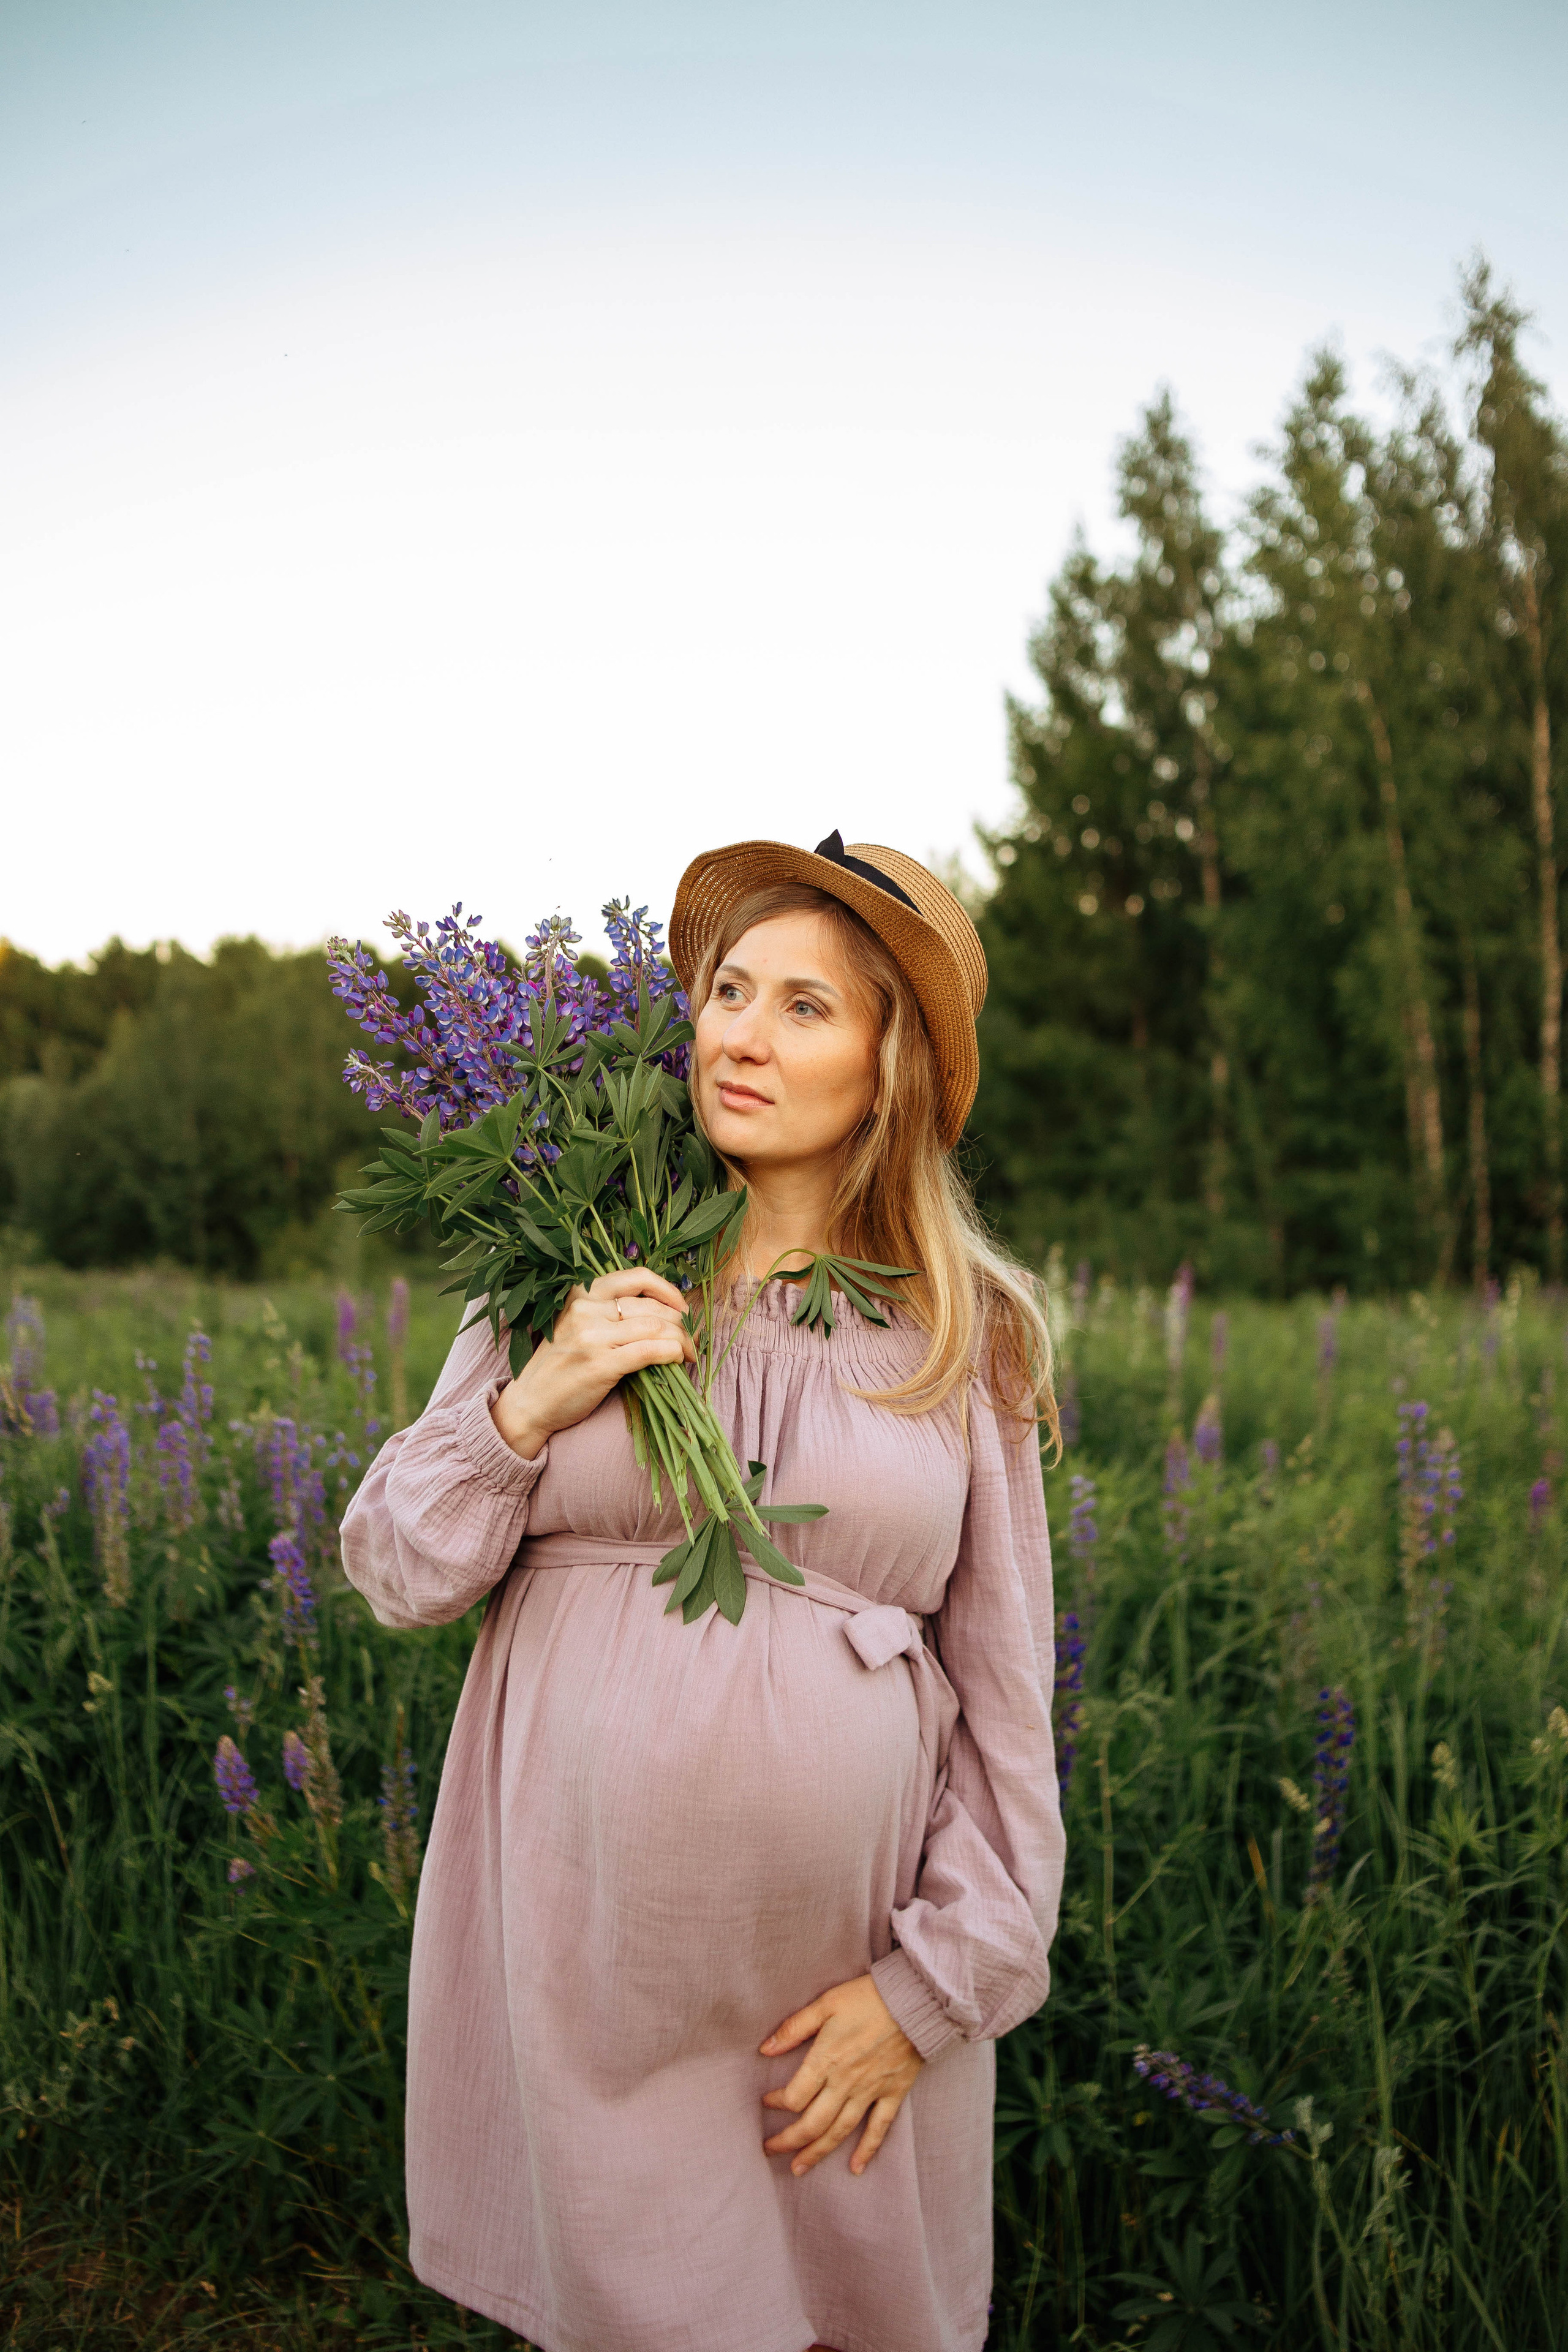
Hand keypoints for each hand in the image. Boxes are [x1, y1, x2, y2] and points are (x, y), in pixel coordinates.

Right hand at [490, 1269, 695, 1460]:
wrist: (530, 1402)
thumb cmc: (560, 1365)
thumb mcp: (576, 1325)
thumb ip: (609, 1313)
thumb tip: (665, 1312)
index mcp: (580, 1294)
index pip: (636, 1277)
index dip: (667, 1290)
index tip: (682, 1307)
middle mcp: (585, 1309)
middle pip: (652, 1306)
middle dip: (681, 1323)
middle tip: (691, 1339)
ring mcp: (592, 1336)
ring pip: (657, 1327)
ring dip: (681, 1340)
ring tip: (688, 1353)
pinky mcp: (600, 1363)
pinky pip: (650, 1350)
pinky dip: (672, 1353)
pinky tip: (677, 1360)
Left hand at [760, 1974, 922, 2176]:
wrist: (916, 2000)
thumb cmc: (868, 1998)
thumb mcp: (826, 2003)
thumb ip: (794, 2028)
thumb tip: (765, 2049)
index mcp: (827, 2060)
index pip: (794, 2096)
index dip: (776, 2103)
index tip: (766, 2102)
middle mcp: (846, 2083)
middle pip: (812, 2123)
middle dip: (788, 2141)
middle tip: (769, 2150)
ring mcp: (870, 2092)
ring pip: (839, 2132)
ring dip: (817, 2153)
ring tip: (798, 2169)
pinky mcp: (893, 2094)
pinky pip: (879, 2129)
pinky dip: (867, 2151)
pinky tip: (855, 2168)